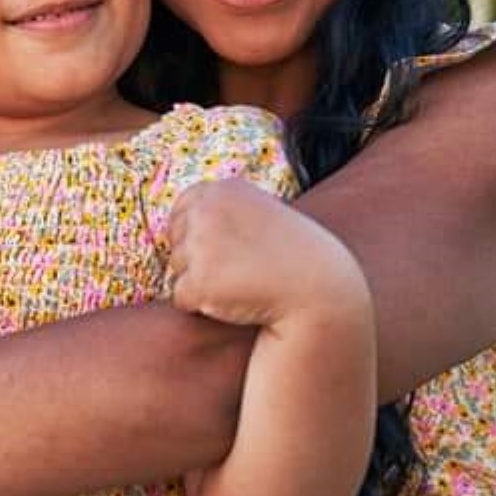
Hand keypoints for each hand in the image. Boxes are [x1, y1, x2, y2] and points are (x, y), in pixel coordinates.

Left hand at [165, 178, 362, 326]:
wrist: (319, 291)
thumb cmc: (294, 256)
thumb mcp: (261, 213)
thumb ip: (224, 210)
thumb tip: (180, 219)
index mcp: (223, 190)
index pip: (182, 209)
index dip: (198, 233)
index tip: (226, 248)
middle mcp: (207, 212)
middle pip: (176, 241)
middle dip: (197, 258)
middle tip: (239, 268)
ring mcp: (201, 246)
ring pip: (177, 269)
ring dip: (200, 281)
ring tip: (242, 282)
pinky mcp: (199, 282)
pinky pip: (182, 297)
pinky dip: (202, 305)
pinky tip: (235, 300)